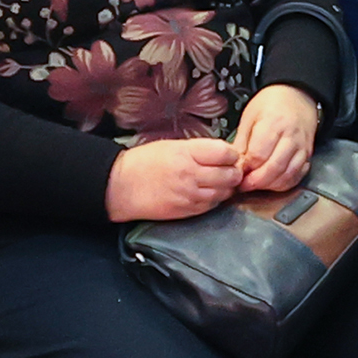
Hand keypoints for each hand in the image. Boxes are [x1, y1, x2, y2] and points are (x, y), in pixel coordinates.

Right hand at [105, 138, 248, 222]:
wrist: (122, 186)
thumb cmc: (145, 161)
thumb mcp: (173, 145)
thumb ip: (199, 150)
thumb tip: (224, 154)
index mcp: (188, 154)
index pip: (226, 153)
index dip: (232, 154)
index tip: (228, 155)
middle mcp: (192, 175)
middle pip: (231, 174)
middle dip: (234, 171)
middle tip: (229, 169)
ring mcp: (191, 195)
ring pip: (225, 192)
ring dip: (227, 187)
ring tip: (219, 181)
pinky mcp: (188, 211)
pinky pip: (213, 205)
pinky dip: (216, 199)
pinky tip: (208, 192)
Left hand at [231, 85, 320, 198]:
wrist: (297, 94)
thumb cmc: (270, 103)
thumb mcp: (249, 117)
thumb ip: (241, 143)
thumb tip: (234, 166)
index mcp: (273, 123)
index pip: (258, 155)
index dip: (245, 169)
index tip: (236, 173)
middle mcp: (291, 136)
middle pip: (274, 168)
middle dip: (256, 182)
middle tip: (244, 185)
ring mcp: (302, 146)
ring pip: (288, 175)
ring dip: (270, 186)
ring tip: (257, 184)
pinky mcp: (308, 154)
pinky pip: (298, 176)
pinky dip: (285, 183)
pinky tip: (273, 182)